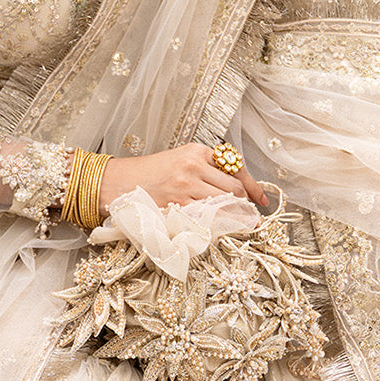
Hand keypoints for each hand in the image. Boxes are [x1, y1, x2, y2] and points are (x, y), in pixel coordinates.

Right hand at [100, 143, 268, 212]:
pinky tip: (219, 229)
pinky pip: (207, 216)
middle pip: (234, 187)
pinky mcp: (177, 204)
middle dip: (245, 204)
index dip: (253, 186)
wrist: (117, 182)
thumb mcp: (179, 161)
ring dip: (234, 216)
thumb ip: (205, 170)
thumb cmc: (150, 174)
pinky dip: (217, 224)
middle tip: (251, 217)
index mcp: (197, 151)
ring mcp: (185, 185)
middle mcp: (194, 165)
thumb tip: (237, 190)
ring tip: (238, 225)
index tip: (262, 200)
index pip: (236, 167)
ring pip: (224, 203)